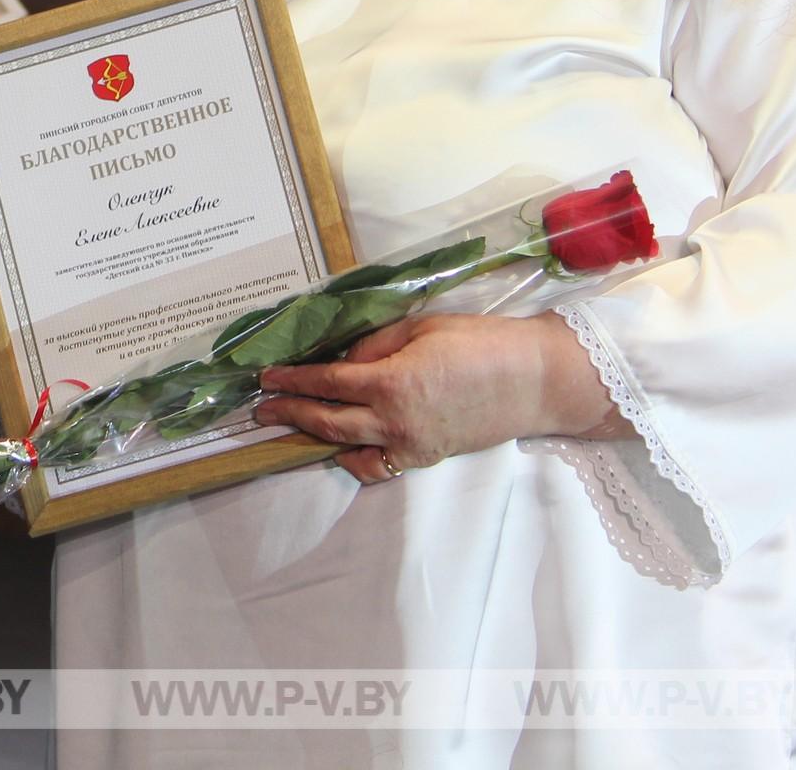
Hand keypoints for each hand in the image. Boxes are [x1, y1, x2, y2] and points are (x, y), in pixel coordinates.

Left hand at [252, 313, 623, 483]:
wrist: (536, 381)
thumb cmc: (482, 343)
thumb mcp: (421, 329)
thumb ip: (374, 347)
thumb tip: (341, 363)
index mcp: (393, 383)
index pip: (327, 384)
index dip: (292, 380)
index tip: (265, 377)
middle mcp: (396, 422)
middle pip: (327, 422)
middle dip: (289, 413)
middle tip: (260, 409)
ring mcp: (411, 446)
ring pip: (347, 447)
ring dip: (312, 437)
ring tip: (286, 425)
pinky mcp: (426, 458)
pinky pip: (377, 465)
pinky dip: (352, 459)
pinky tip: (337, 448)